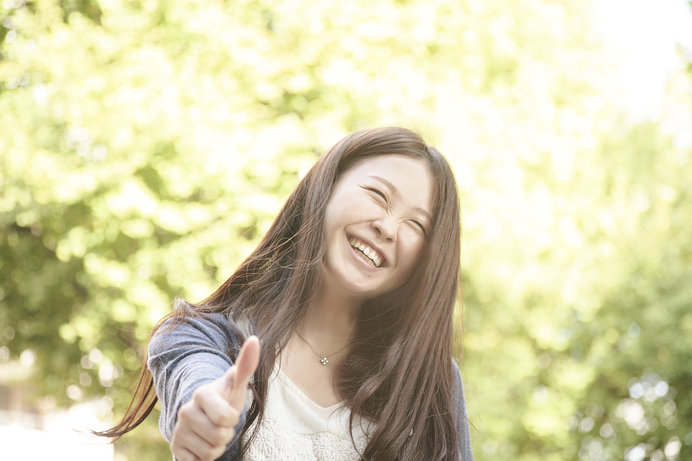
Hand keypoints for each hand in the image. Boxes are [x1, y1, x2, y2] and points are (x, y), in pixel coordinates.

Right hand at [171, 336, 260, 460]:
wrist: (207, 417)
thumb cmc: (226, 399)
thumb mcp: (237, 385)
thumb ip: (246, 364)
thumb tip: (255, 340)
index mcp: (202, 394)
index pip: (225, 417)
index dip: (232, 419)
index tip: (229, 412)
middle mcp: (185, 411)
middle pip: (219, 437)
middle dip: (226, 434)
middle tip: (222, 425)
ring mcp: (179, 430)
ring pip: (210, 452)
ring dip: (217, 447)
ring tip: (214, 433)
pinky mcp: (175, 448)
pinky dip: (205, 458)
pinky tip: (202, 444)